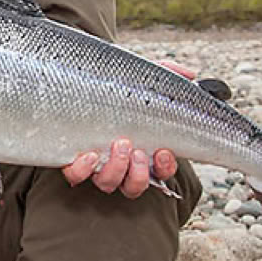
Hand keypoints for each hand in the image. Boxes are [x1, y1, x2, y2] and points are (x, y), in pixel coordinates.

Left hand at [61, 59, 195, 197]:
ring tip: (119, 145)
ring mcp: (95, 163)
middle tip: (137, 150)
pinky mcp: (72, 159)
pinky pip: (75, 176)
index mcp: (140, 149)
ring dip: (116, 169)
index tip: (163, 152)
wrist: (78, 83)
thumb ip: (168, 75)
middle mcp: (119, 163)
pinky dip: (82, 170)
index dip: (165, 168)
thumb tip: (190, 75)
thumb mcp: (142, 78)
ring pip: (108, 183)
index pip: (159, 171)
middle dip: (138, 173)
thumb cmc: (114, 86)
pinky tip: (88, 155)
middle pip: (133, 185)